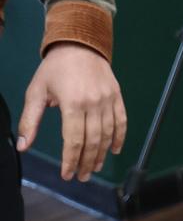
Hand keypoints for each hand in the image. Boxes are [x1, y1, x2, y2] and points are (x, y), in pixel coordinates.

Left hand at [17, 43, 127, 181]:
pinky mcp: (117, 95)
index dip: (70, 160)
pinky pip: (122, 119)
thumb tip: (23, 146)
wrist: (80, 43)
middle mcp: (94, 103)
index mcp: (73, 103)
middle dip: (87, 162)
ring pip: (108, 133)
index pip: (74, 140)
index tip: (66, 174)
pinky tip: (115, 149)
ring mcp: (108, 99)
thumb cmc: (55, 68)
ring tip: (94, 168)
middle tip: (81, 176)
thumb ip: (30, 120)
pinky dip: (120, 136)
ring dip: (102, 154)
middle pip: (93, 140)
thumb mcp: (36, 92)